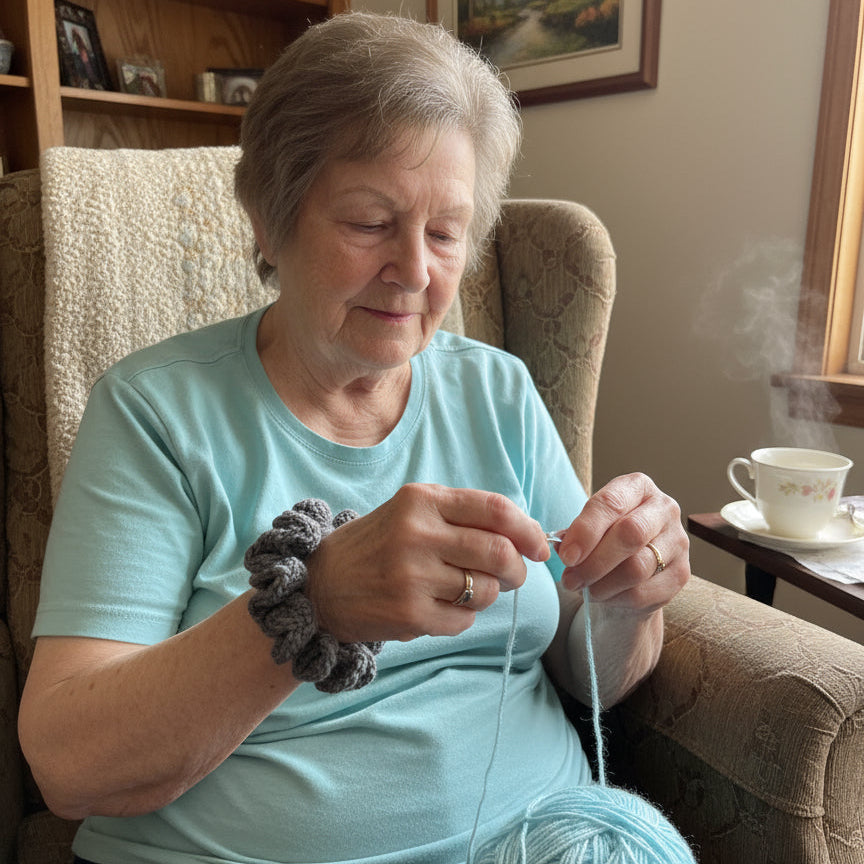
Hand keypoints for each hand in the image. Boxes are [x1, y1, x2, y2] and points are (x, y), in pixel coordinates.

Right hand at [305, 484, 549, 642]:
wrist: (321, 584)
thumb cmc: (379, 545)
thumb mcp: (413, 513)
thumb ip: (465, 516)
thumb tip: (528, 533)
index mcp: (421, 500)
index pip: (495, 509)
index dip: (528, 530)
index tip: (539, 546)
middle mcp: (417, 533)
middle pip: (499, 552)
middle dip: (517, 569)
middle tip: (512, 575)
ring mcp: (411, 575)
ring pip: (486, 590)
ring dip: (488, 594)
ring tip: (464, 590)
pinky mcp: (409, 614)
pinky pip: (464, 620)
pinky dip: (463, 617)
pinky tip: (438, 607)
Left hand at [556, 473, 689, 613]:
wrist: (631, 573)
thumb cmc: (605, 541)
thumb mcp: (588, 528)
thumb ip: (575, 533)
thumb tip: (561, 545)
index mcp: (637, 486)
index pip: (611, 502)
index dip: (586, 530)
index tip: (566, 555)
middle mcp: (664, 508)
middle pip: (630, 534)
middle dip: (594, 561)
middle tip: (570, 578)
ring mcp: (678, 541)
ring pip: (637, 567)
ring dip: (601, 584)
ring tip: (582, 589)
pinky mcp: (682, 574)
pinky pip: (643, 592)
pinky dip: (616, 598)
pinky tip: (604, 596)